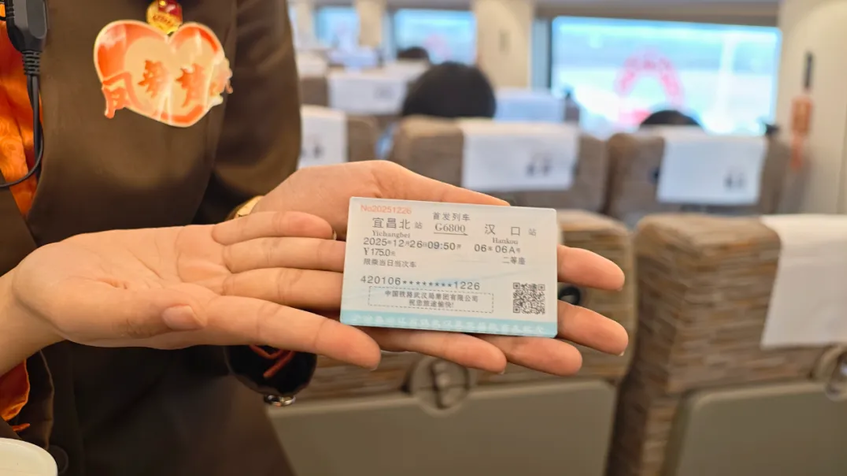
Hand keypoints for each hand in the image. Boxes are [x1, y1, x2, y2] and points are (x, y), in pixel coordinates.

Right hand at [0, 212, 382, 370]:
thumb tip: (189, 312)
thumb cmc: (69, 302)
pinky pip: (250, 232)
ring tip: (371, 252)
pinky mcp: (202, 244)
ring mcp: (214, 268)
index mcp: (202, 318)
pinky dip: (282, 226)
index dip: (322, 336)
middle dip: (344, 294)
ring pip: (280, 258)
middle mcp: (220, 294)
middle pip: (292, 290)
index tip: (367, 351)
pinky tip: (316, 222)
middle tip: (395, 294)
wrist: (57, 281)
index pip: (275, 325)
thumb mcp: (99, 311)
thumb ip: (144, 314)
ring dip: (325, 255)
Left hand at [254, 161, 627, 374]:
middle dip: (560, 321)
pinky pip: (420, 337)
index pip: (510, 259)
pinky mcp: (369, 325)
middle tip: (614, 339)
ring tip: (572, 359)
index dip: (557, 268)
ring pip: (474, 330)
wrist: (254, 233)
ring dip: (524, 345)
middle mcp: (428, 282)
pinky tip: (495, 356)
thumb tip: (501, 214)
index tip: (606, 276)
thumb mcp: (384, 185)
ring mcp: (404, 307)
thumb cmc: (314, 204)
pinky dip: (458, 347)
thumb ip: (440, 201)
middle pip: (505, 305)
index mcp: (438, 246)